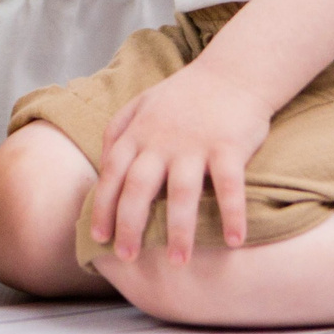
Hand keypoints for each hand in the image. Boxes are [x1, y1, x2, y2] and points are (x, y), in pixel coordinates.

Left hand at [88, 60, 270, 264]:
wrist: (233, 71)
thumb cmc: (186, 94)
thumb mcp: (143, 103)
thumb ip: (119, 130)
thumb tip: (102, 165)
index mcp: (138, 132)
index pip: (112, 174)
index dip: (102, 207)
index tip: (98, 237)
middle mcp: (162, 140)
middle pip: (139, 187)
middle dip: (130, 225)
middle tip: (128, 257)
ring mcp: (195, 143)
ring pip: (181, 192)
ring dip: (178, 229)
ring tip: (178, 261)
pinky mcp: (229, 146)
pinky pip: (229, 185)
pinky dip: (232, 214)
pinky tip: (234, 240)